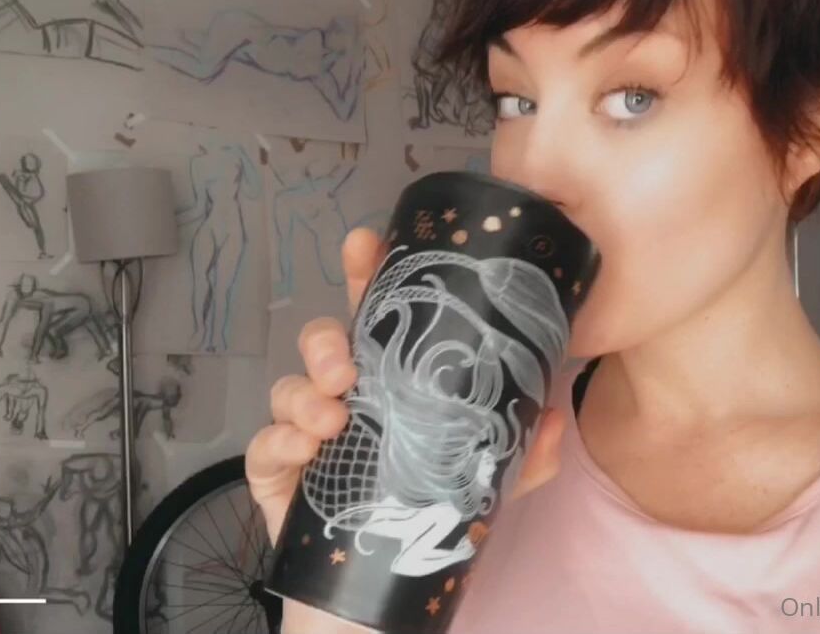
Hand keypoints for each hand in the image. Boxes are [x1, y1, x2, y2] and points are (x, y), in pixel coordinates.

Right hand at [245, 227, 567, 628]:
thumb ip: (524, 453)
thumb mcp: (485, 480)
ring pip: (290, 388)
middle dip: (325, 339)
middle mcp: (344, 393)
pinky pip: (266, 444)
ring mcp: (305, 427)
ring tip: (331, 420)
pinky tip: (304, 451)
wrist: (380, 572)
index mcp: (390, 379)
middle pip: (322, 340)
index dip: (367, 273)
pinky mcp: (275, 466)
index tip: (364, 246)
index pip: (377, 314)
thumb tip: (553, 418)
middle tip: (344, 365)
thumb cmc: (424, 507)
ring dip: (306, 397)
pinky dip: (280, 443)